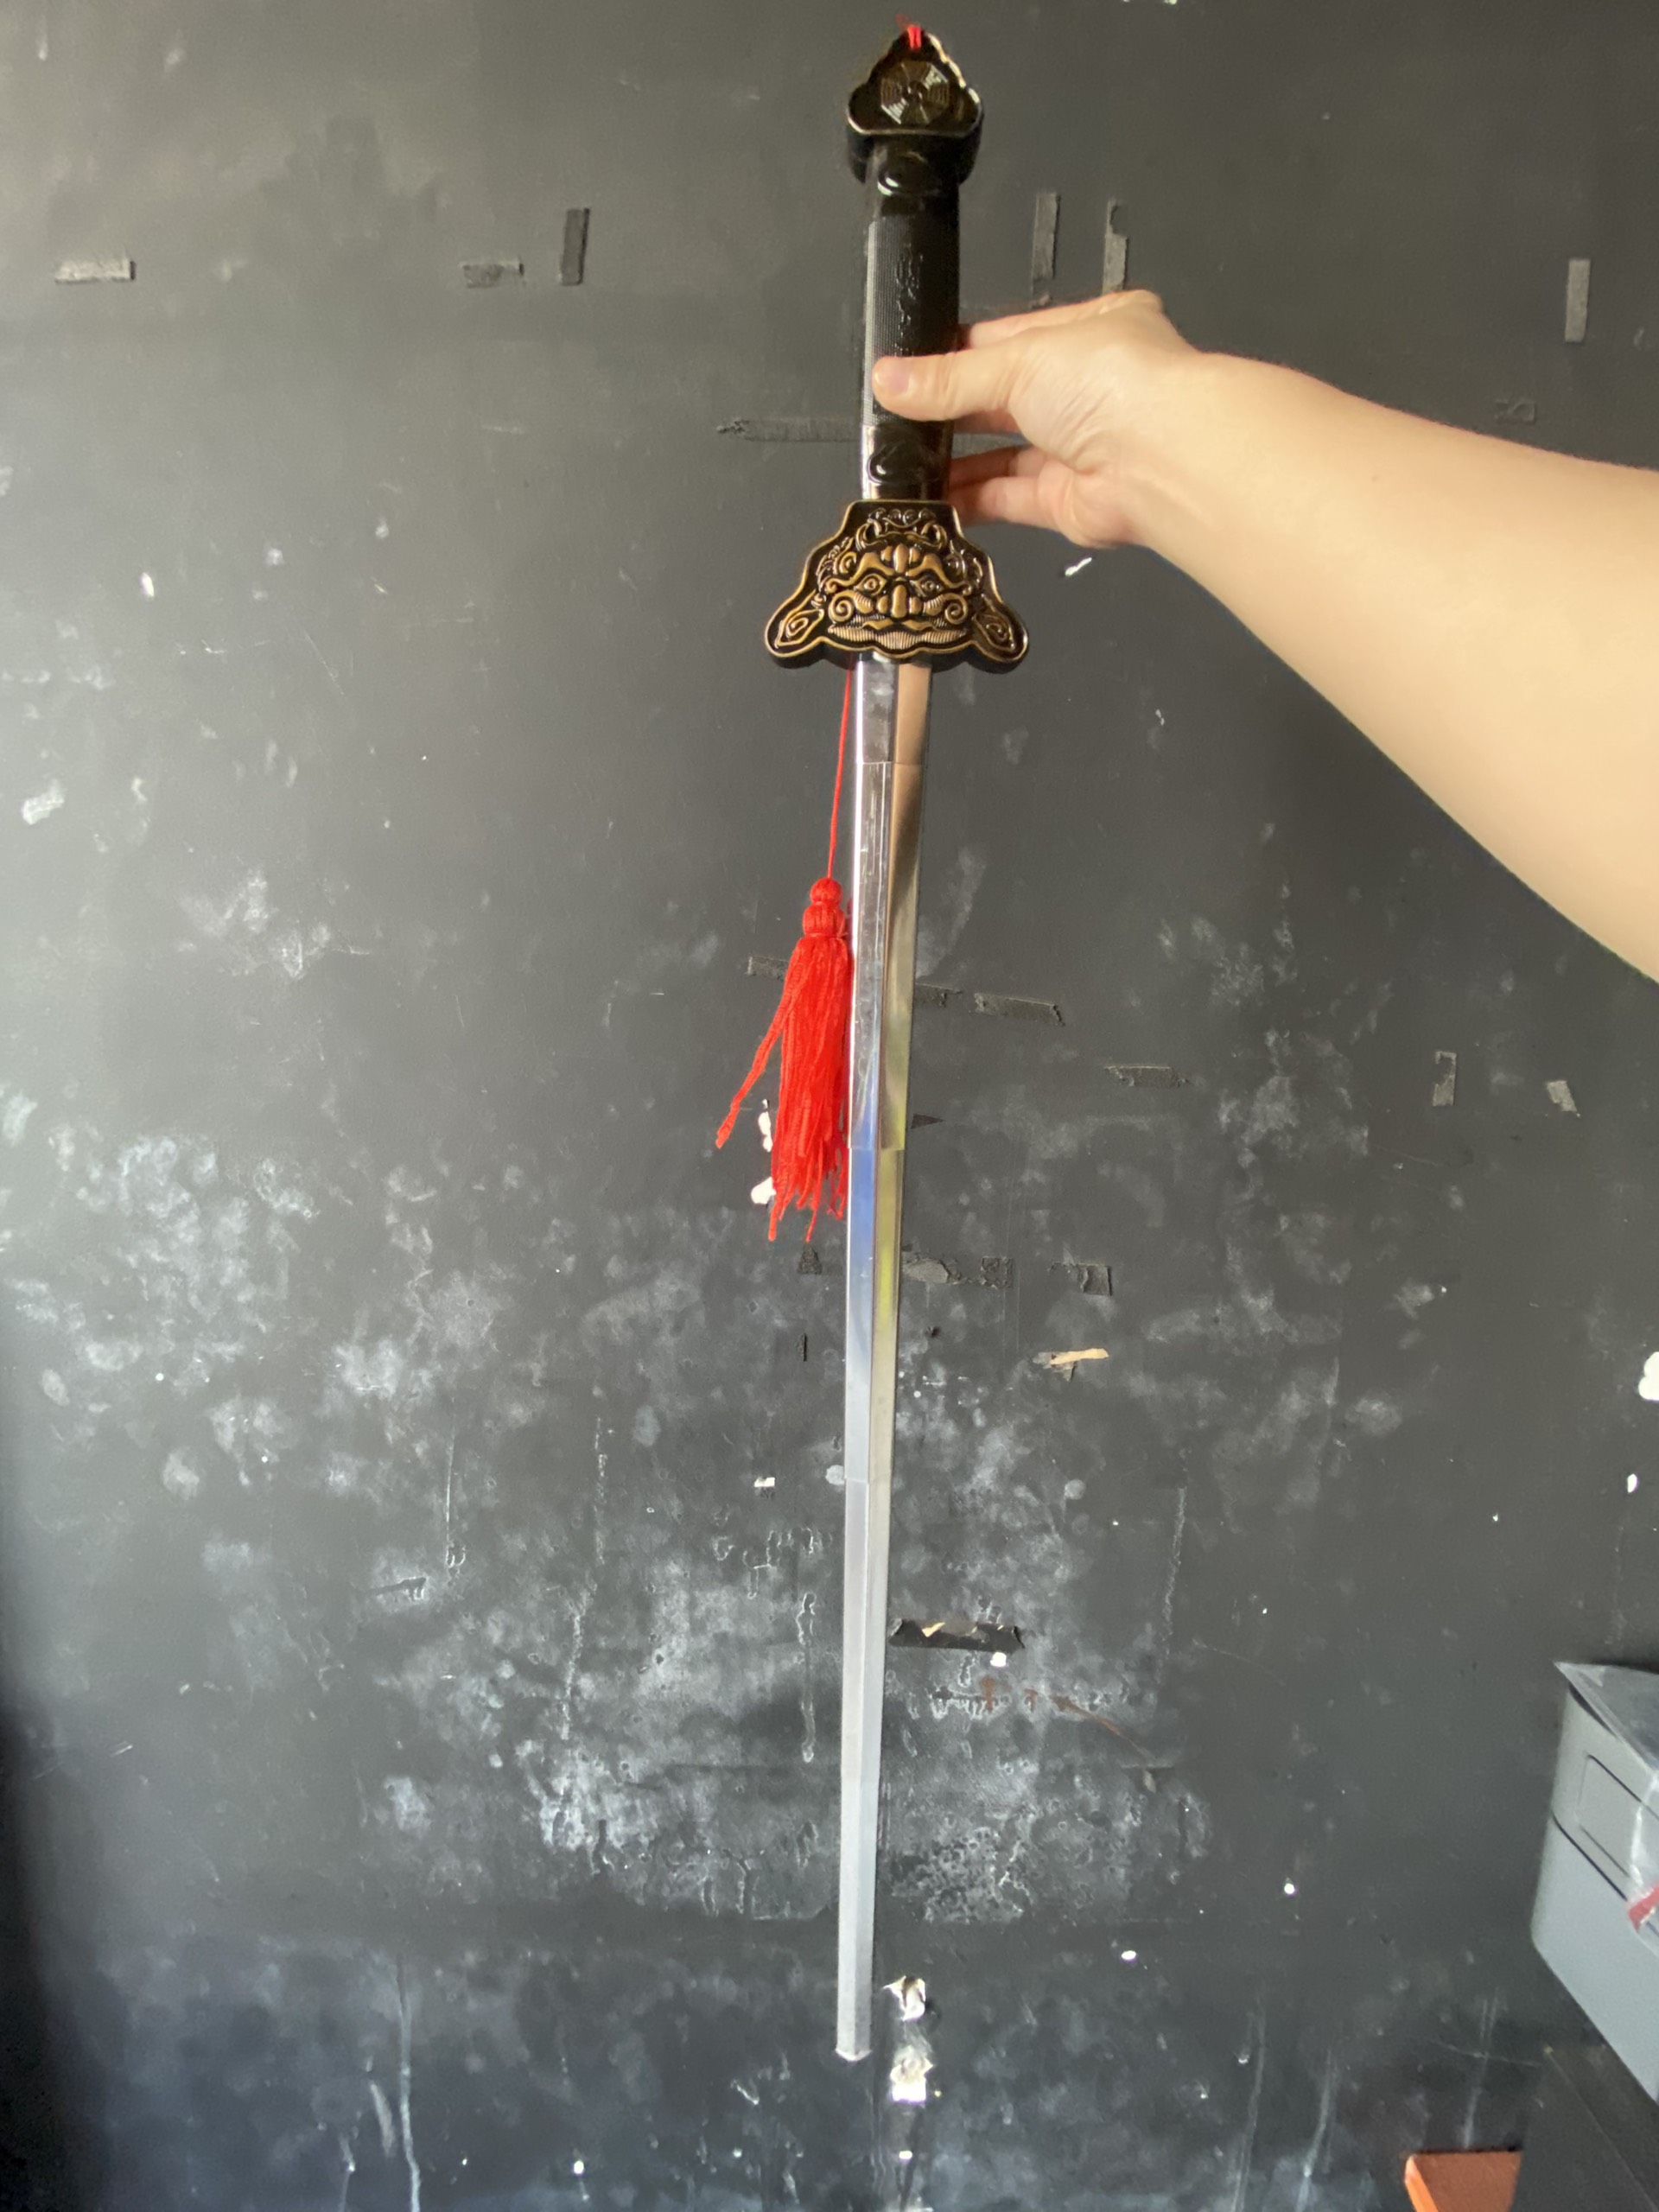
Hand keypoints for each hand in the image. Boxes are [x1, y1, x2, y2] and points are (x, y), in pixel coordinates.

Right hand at [871, 291, 1195, 547]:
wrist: (1162, 460)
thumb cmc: (1113, 384)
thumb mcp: (1016, 360)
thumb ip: (948, 378)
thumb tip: (888, 380)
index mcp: (1088, 330)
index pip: (1008, 339)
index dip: (956, 356)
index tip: (907, 372)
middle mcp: (1088, 388)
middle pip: (1003, 399)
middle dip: (951, 412)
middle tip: (896, 422)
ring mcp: (1081, 447)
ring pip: (1004, 454)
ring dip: (955, 461)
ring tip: (901, 464)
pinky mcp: (1070, 500)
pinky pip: (1010, 498)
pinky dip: (971, 499)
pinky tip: (932, 498)